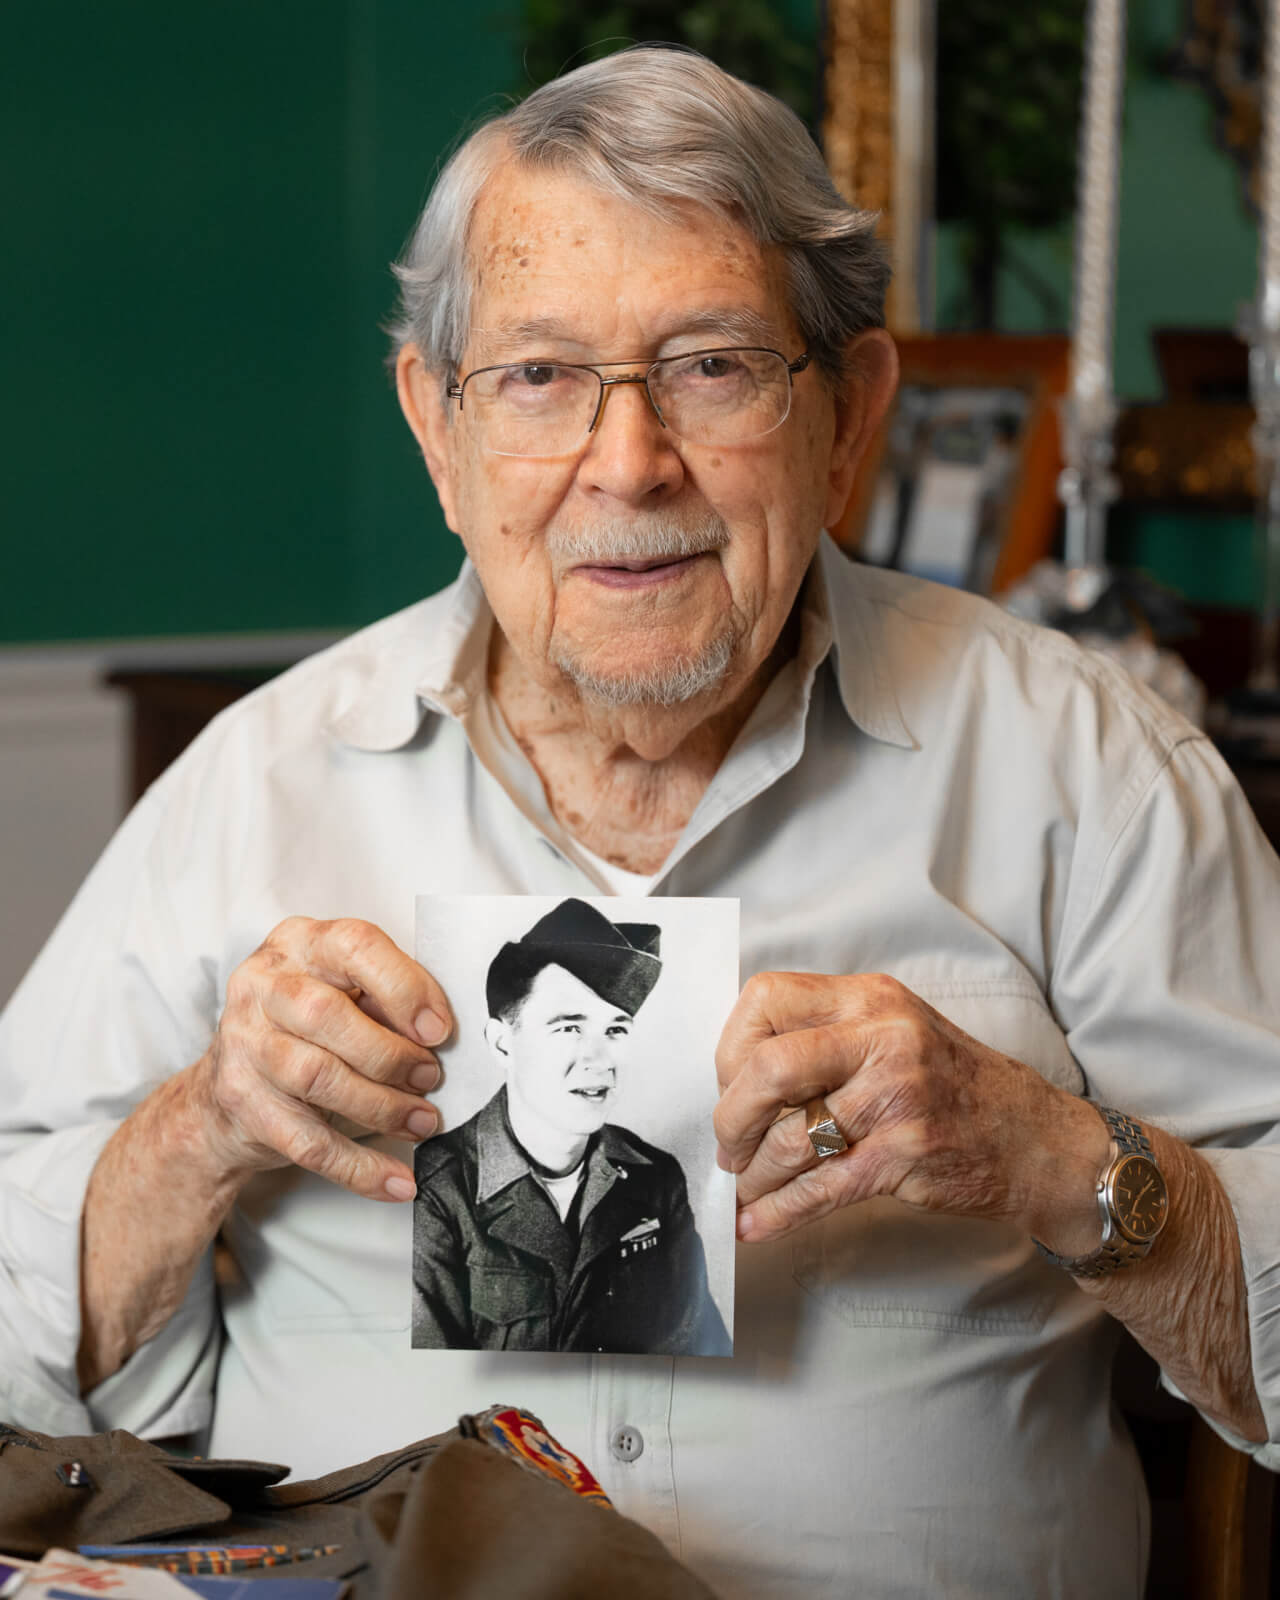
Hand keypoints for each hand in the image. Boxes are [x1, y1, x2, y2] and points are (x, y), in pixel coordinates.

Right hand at [191, 917, 451, 1201]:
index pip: (354, 946)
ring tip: (421, 1120)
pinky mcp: (242, 1102)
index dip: (404, 987)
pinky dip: (359, 1167)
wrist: (224, 1091)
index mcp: (299, 942)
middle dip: (391, 1054)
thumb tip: (438, 1030)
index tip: (439, 1029)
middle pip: (327, 1016)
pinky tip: (397, 1180)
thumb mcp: (345, 991)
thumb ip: (386, 998)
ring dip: (382, 1106)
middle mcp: (263, 985)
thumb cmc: (307, 1028)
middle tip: (430, 1077)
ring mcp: (244, 1044)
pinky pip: (307, 1142)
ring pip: (318, 1077)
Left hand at [713, 972, 1107, 1247]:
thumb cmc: (957, 1088)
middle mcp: (883, 1037)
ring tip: (746, 1189)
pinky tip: (756, 1224)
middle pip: (767, 1067)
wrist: (1039, 1142)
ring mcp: (896, 1097)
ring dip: (754, 1175)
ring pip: (790, 1138)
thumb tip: (737, 1078)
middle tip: (730, 1146)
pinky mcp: (905, 1155)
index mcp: (869, 999)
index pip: (765, 1000)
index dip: (732, 1048)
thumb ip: (826, 1038)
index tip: (732, 1084)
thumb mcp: (895, 1032)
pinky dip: (779, 1212)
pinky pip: (821, 1188)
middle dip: (732, 1117)